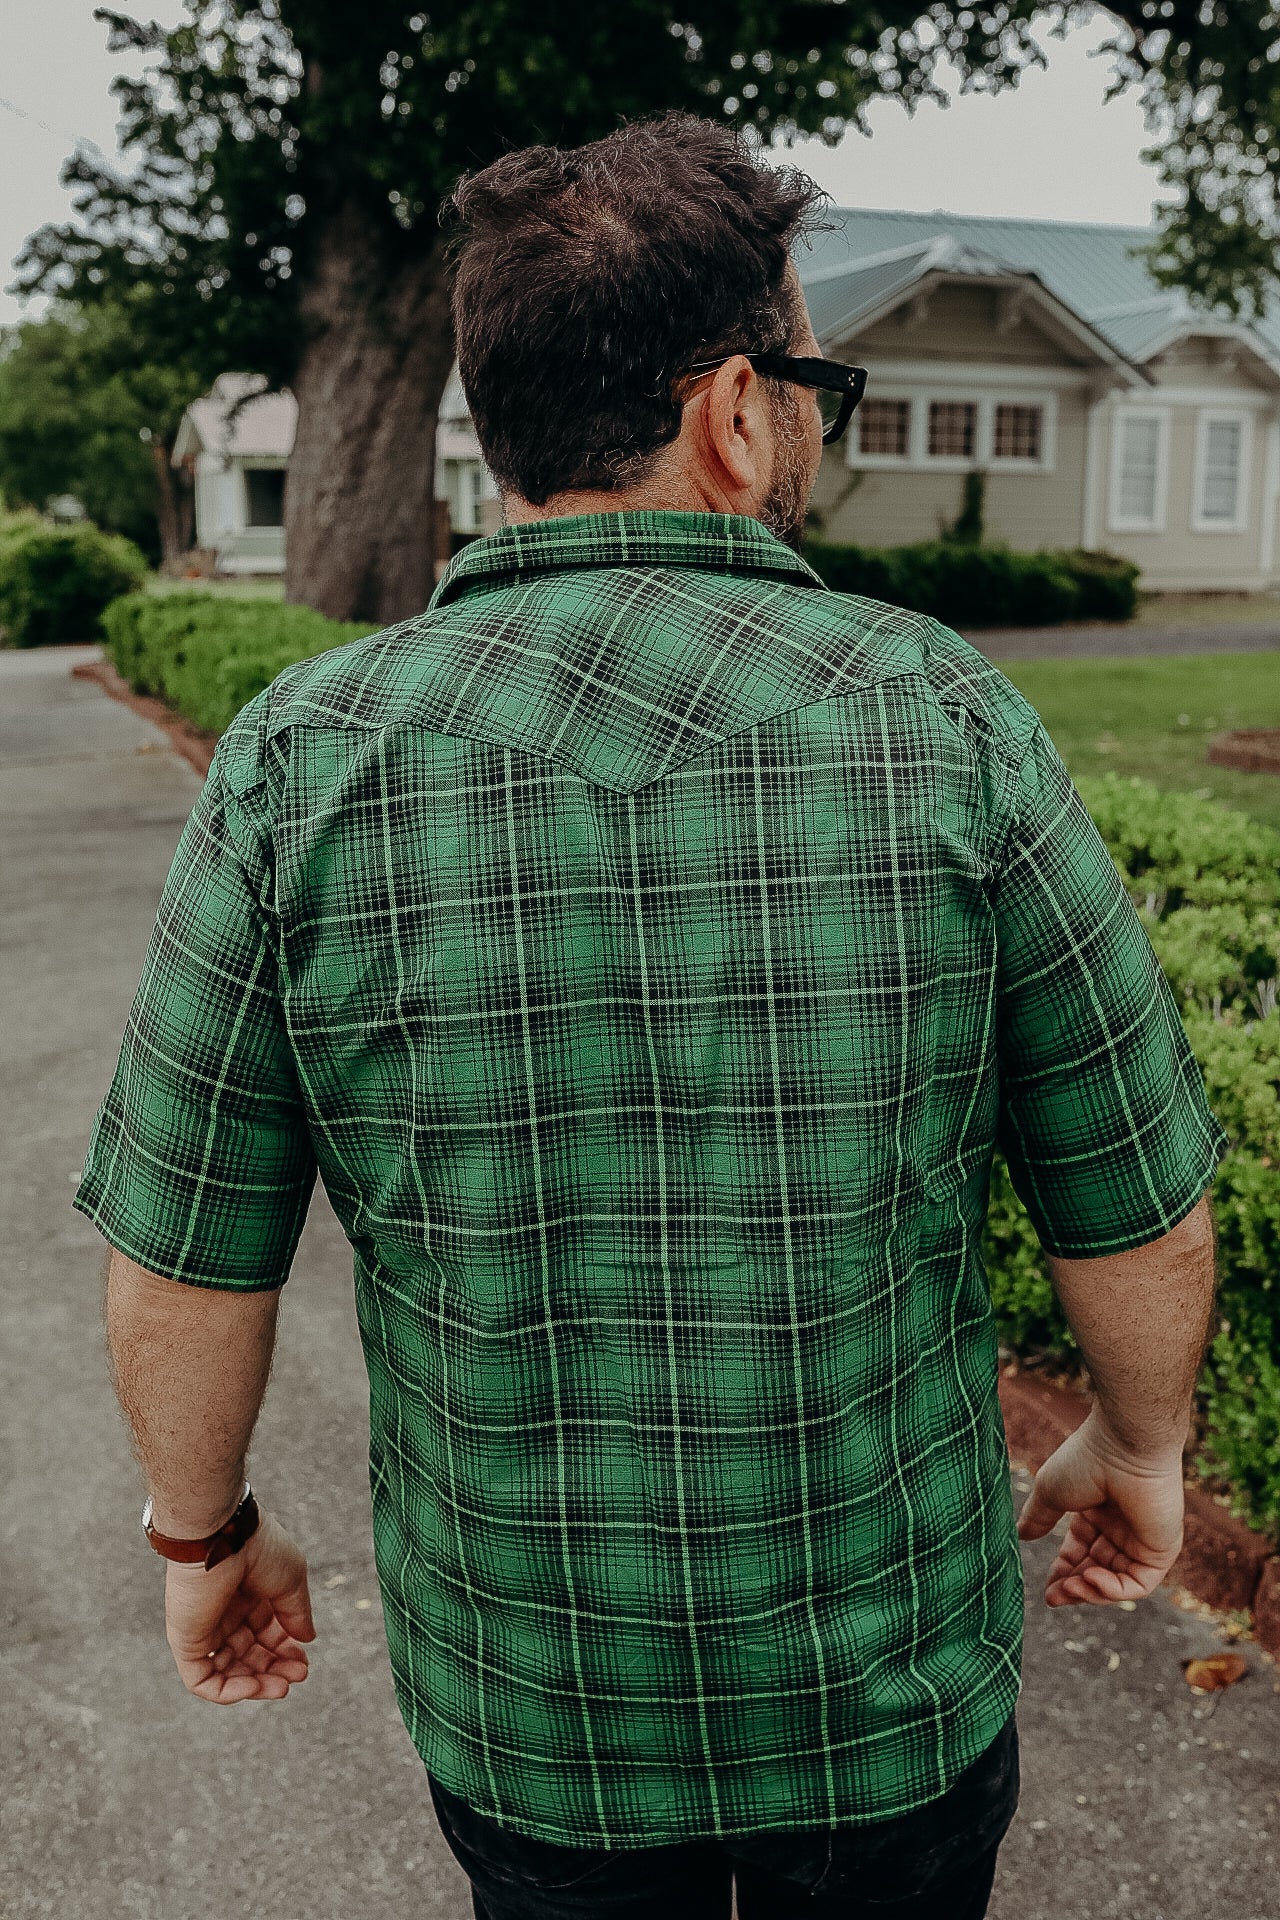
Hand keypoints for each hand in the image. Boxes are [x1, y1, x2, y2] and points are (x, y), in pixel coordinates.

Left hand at [163, 1510, 315, 1702]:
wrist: (222, 1535)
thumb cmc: (258, 1548)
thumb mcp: (291, 1580)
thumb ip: (297, 1613)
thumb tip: (307, 1640)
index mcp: (249, 1595)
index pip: (267, 1634)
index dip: (287, 1652)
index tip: (304, 1662)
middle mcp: (226, 1613)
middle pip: (250, 1655)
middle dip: (275, 1669)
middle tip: (297, 1676)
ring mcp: (205, 1628)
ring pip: (229, 1672)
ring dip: (257, 1684)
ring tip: (281, 1686)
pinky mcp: (186, 1642)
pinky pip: (203, 1680)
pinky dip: (228, 1691)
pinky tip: (254, 1687)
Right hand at [1015, 1407, 1185, 1606]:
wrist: (1124, 1447)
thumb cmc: (1086, 1460)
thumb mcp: (1051, 1491)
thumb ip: (1038, 1517)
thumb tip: (1021, 1536)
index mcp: (1096, 1513)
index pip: (1079, 1552)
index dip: (1062, 1572)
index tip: (1046, 1590)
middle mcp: (1119, 1528)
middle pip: (1096, 1571)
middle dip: (1074, 1588)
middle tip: (1053, 1598)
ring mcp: (1141, 1540)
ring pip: (1115, 1583)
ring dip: (1090, 1592)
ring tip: (1069, 1588)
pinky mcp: (1160, 1550)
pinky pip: (1138, 1584)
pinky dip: (1113, 1589)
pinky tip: (1090, 1577)